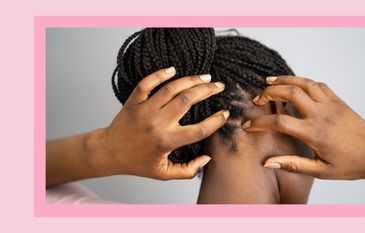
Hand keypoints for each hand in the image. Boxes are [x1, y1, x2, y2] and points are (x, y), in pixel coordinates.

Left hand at [93, 67, 228, 179]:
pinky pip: (147, 83)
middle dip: (207, 90)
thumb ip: (188, 170)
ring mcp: (145, 110)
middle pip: (188, 100)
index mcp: (167, 141)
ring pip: (172, 89)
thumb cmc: (137, 163)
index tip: (224, 114)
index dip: (216, 121)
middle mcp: (158, 123)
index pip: (199, 130)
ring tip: (205, 77)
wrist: (109, 153)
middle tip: (218, 86)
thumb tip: (207, 158)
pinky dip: (160, 74)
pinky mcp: (134, 102)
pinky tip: (173, 69)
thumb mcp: (164, 173)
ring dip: (191, 80)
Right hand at [242, 76, 364, 179]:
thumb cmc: (349, 163)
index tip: (248, 125)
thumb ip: (292, 165)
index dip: (260, 122)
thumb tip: (267, 162)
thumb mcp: (320, 171)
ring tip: (269, 82)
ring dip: (284, 80)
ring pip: (303, 83)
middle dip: (269, 92)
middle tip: (257, 98)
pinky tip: (294, 84)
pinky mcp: (337, 100)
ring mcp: (330, 104)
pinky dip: (302, 81)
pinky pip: (317, 84)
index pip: (280, 122)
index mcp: (314, 133)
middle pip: (290, 93)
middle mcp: (320, 114)